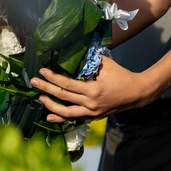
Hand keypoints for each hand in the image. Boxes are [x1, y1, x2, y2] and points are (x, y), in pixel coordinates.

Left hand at [30, 58, 156, 121]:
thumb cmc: (122, 76)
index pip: (67, 85)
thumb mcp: (107, 65)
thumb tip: (77, 52)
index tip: (42, 72)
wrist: (137, 93)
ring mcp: (92, 113)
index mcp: (93, 90)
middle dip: (46, 90)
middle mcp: (91, 104)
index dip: (53, 78)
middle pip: (63, 98)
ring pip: (66, 113)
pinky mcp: (94, 117)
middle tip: (33, 83)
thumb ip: (91, 60)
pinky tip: (51, 117)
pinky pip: (74, 118)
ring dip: (51, 107)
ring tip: (40, 99)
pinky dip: (61, 118)